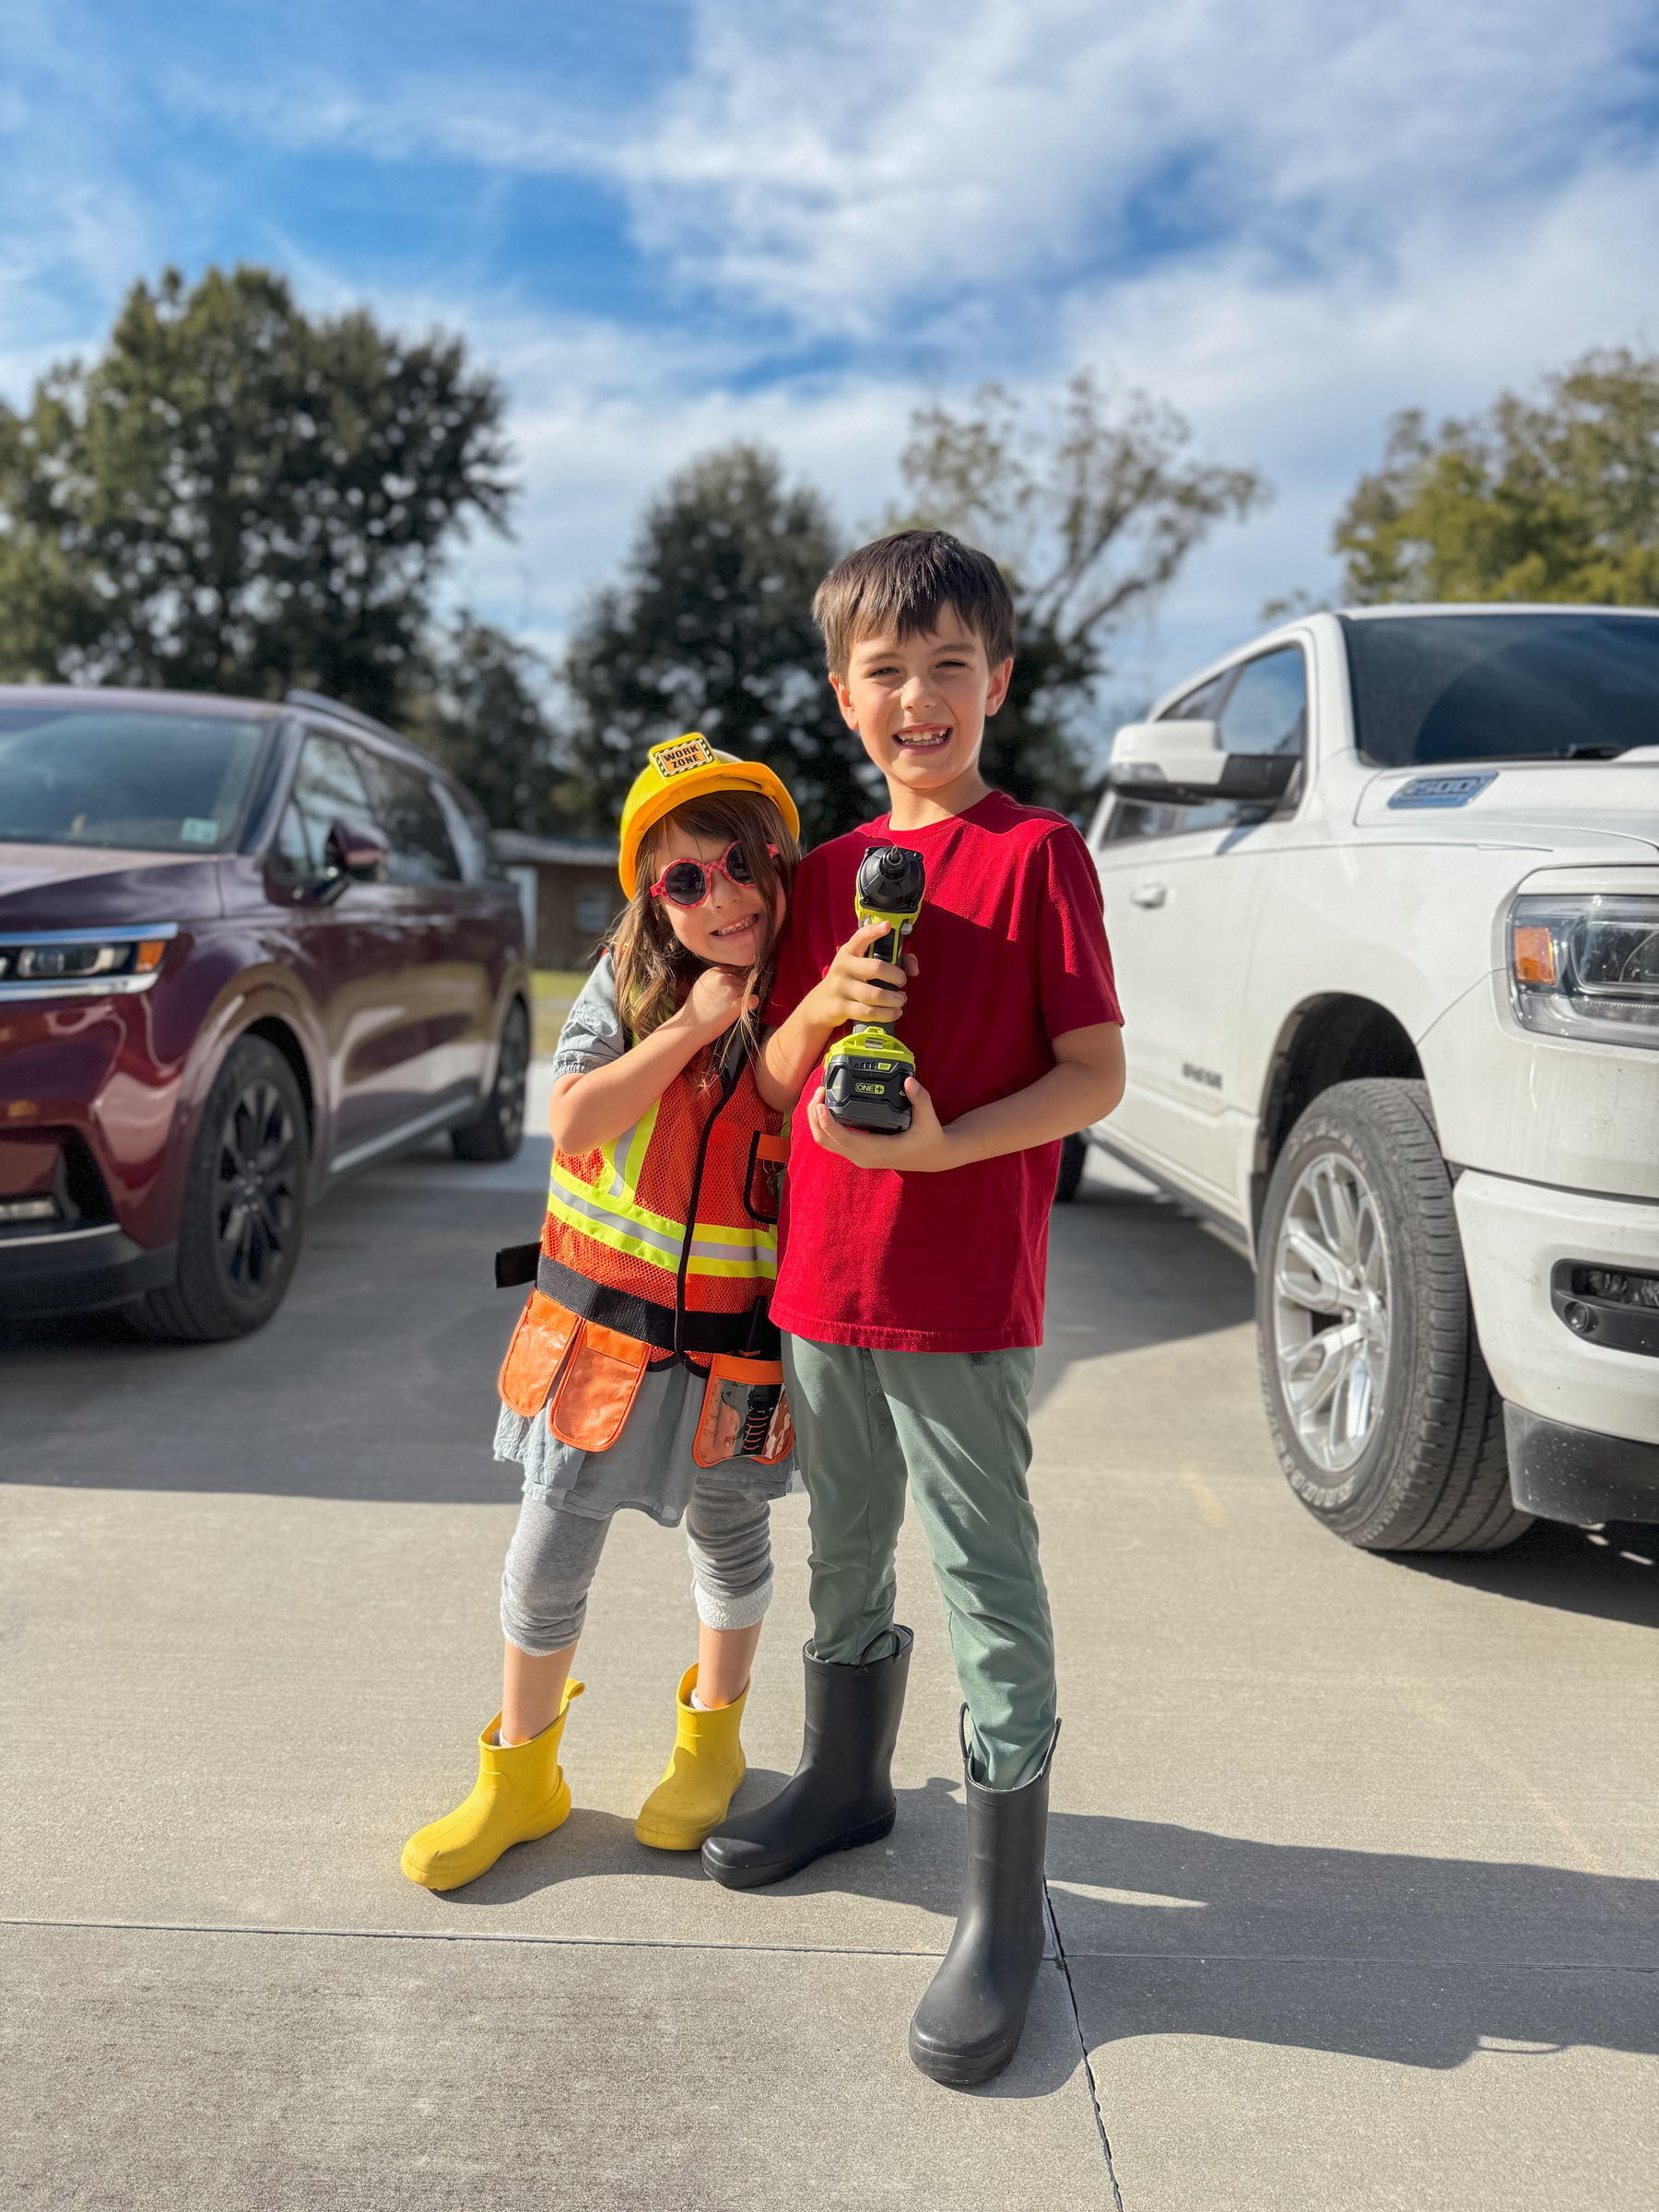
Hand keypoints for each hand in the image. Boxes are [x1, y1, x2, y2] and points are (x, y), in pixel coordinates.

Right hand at [677, 963, 759, 1044]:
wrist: (690, 1027)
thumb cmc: (695, 1010)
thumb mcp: (701, 985)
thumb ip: (715, 978)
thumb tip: (730, 978)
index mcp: (713, 972)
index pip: (733, 969)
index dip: (733, 980)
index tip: (730, 989)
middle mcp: (723, 978)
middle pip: (741, 979)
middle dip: (738, 990)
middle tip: (727, 1002)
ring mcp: (730, 990)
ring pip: (748, 989)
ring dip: (743, 997)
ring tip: (729, 1008)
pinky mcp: (737, 1003)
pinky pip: (754, 999)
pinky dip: (752, 1004)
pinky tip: (744, 1009)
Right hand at [803, 921, 918, 1033]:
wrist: (821, 1003)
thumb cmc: (850, 980)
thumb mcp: (861, 965)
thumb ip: (891, 960)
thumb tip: (913, 968)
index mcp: (849, 952)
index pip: (861, 937)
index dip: (874, 931)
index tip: (887, 926)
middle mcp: (843, 967)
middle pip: (876, 968)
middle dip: (896, 976)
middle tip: (902, 982)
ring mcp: (841, 988)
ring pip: (875, 994)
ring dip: (894, 999)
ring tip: (901, 1000)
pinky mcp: (841, 1007)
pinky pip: (869, 1012)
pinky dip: (887, 1014)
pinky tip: (895, 1012)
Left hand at [805, 1077, 960, 1172]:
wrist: (933, 1156)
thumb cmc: (929, 1138)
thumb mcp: (928, 1118)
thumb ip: (920, 1099)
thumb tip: (909, 1081)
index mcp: (876, 1150)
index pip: (843, 1138)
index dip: (827, 1122)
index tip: (822, 1103)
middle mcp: (862, 1156)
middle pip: (825, 1139)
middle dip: (815, 1115)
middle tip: (820, 1091)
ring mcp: (858, 1156)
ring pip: (825, 1141)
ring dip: (816, 1120)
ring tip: (820, 1096)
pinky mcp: (857, 1152)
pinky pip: (832, 1140)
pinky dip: (823, 1124)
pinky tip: (826, 1106)